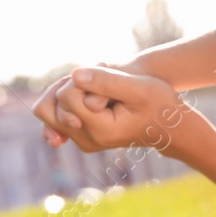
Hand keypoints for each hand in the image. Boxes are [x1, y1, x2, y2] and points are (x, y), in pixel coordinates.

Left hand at [33, 66, 197, 154]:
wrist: (169, 125)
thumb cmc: (159, 103)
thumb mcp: (139, 87)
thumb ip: (106, 81)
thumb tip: (74, 75)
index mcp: (99, 130)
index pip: (65, 95)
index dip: (81, 80)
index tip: (106, 81)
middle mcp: (85, 140)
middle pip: (46, 108)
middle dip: (66, 87)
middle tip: (94, 83)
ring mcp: (81, 141)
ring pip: (48, 110)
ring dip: (66, 93)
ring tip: (96, 90)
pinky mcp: (80, 137)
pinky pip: (55, 117)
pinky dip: (66, 102)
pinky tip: (85, 96)